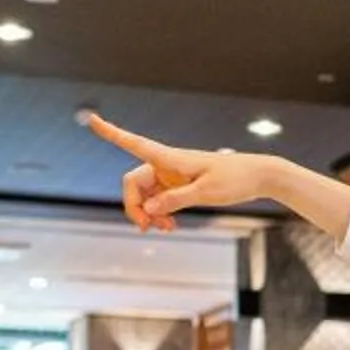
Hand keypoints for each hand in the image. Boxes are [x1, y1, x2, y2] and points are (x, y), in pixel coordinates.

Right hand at [88, 113, 300, 228]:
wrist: (258, 177)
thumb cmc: (236, 179)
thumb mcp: (207, 192)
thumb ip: (176, 200)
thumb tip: (148, 210)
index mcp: (170, 158)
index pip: (133, 143)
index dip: (110, 132)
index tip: (90, 119)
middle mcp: (166, 164)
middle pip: (133, 183)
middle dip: (134, 206)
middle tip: (147, 229)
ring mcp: (172, 175)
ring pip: (145, 195)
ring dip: (149, 214)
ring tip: (166, 230)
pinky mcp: (180, 185)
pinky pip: (159, 200)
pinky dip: (160, 213)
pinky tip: (170, 226)